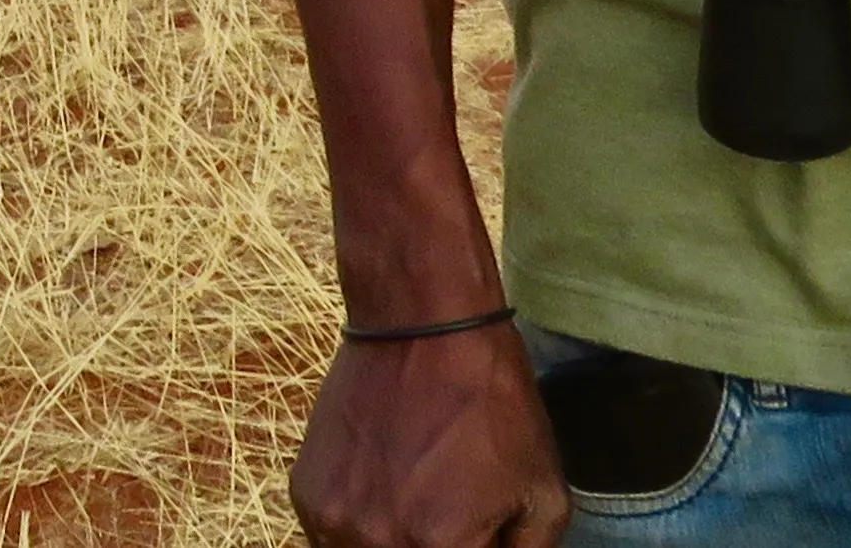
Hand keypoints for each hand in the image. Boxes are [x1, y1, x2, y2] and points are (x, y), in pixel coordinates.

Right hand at [288, 323, 566, 547]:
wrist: (421, 324)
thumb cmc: (491, 404)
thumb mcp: (543, 492)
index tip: (474, 537)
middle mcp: (376, 542)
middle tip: (447, 522)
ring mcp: (331, 521)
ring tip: (420, 512)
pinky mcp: (306, 495)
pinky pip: (331, 542)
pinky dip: (361, 534)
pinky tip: (388, 496)